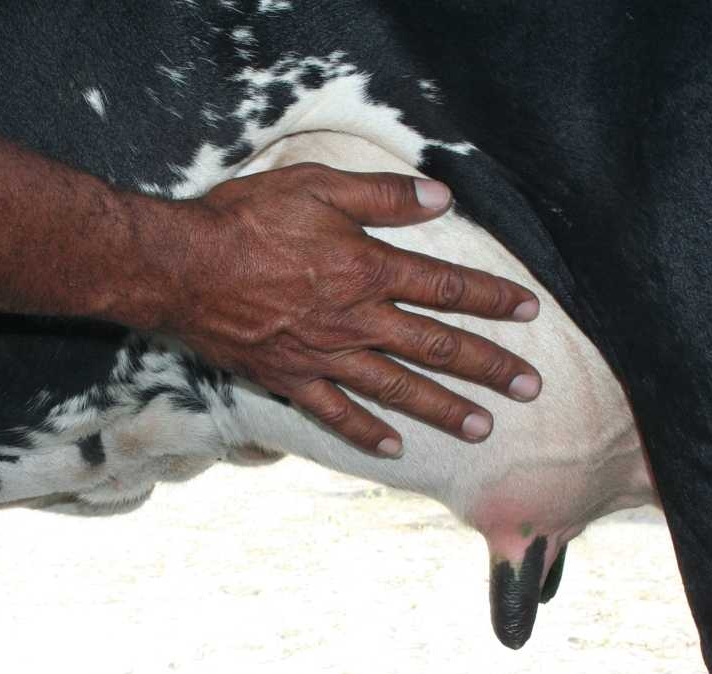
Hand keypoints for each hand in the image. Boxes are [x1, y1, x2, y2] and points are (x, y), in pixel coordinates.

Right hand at [142, 163, 541, 455]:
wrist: (181, 269)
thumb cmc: (246, 220)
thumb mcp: (316, 186)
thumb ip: (381, 196)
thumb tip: (440, 196)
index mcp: (366, 270)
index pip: (444, 287)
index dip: (490, 298)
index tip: (529, 312)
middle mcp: (355, 321)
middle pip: (435, 347)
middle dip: (487, 367)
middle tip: (529, 387)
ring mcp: (324, 356)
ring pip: (398, 388)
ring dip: (444, 409)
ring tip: (484, 428)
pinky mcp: (291, 379)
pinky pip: (337, 413)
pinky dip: (367, 432)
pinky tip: (395, 448)